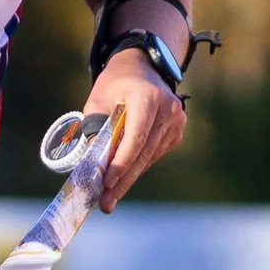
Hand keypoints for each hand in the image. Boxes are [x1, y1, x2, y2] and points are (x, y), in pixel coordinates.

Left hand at [80, 48, 185, 210]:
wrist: (142, 66)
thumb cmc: (115, 83)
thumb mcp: (98, 100)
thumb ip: (96, 128)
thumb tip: (92, 164)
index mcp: (148, 98)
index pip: (135, 137)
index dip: (121, 163)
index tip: (106, 184)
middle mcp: (168, 109)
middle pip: (143, 153)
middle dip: (122, 181)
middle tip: (106, 203)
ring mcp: (177, 121)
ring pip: (149, 158)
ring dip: (129, 178)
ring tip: (110, 197)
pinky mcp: (177, 131)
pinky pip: (154, 154)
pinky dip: (138, 165)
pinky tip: (123, 177)